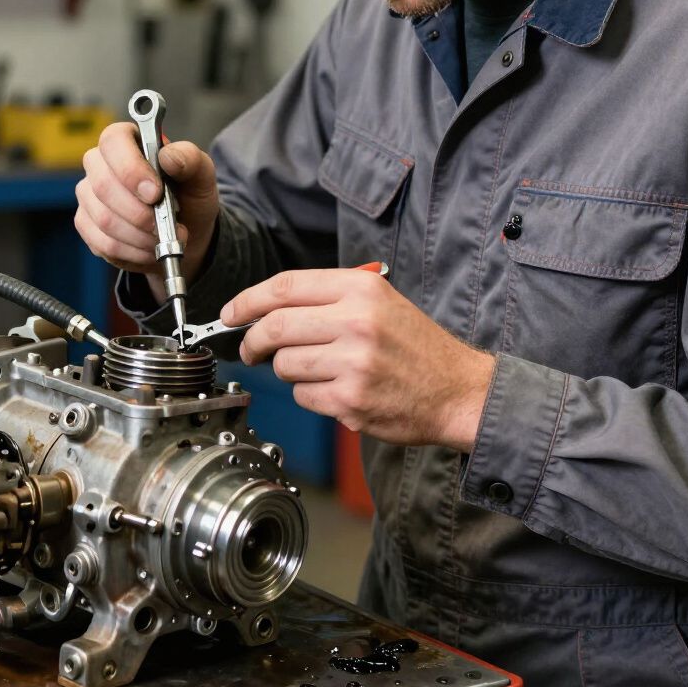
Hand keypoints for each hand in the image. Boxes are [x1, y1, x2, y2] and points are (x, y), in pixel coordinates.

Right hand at [75, 122, 219, 300]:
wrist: (185, 232)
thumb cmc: (189, 197)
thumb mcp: (201, 176)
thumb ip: (190, 159)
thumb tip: (169, 157)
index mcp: (127, 140)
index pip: (113, 142)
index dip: (131, 169)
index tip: (155, 193)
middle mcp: (100, 163)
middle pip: (103, 185)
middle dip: (138, 212)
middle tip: (163, 224)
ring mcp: (89, 194)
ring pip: (103, 218)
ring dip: (139, 236)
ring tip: (162, 238)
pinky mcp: (86, 224)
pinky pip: (102, 242)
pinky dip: (132, 251)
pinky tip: (149, 249)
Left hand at [221, 269, 494, 451]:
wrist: (457, 390)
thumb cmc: (415, 346)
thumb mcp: (379, 302)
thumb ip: (327, 299)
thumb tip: (266, 308)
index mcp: (360, 289)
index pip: (285, 286)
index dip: (247, 300)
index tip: (230, 313)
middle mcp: (356, 321)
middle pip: (275, 326)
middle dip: (253, 341)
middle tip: (251, 349)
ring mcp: (353, 362)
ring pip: (285, 364)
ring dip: (290, 371)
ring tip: (319, 370)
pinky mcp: (351, 400)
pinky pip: (304, 396)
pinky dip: (311, 395)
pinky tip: (337, 390)